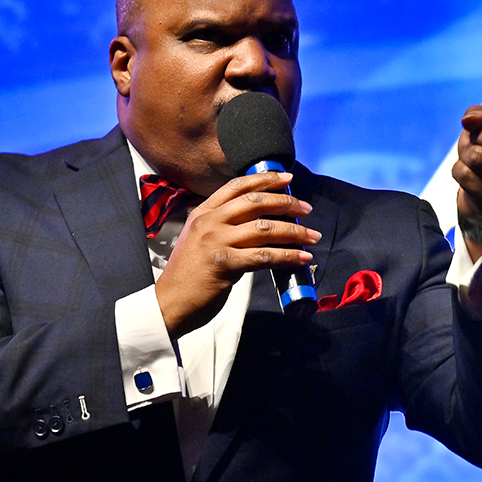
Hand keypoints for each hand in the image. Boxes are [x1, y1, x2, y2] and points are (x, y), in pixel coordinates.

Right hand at [155, 171, 319, 337]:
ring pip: (264, 228)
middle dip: (286, 202)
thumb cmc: (189, 275)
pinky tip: (302, 258)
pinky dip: (287, 256)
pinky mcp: (224, 264)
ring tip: (312, 236)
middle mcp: (209, 222)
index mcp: (203, 212)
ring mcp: (215, 241)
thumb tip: (261, 224)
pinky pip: (264, 256)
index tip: (287, 178)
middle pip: (255, 202)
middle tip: (306, 207)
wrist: (169, 303)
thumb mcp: (200, 240)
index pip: (237, 186)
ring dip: (294, 231)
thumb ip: (223, 227)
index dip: (265, 179)